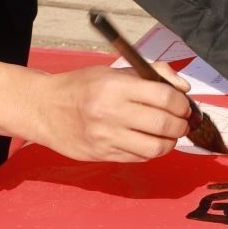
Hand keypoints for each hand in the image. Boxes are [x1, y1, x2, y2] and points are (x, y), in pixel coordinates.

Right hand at [0, 61, 189, 161]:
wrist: (44, 109)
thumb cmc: (82, 86)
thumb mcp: (112, 70)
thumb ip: (152, 74)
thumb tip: (184, 88)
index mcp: (115, 87)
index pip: (164, 97)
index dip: (181, 104)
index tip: (184, 105)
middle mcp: (111, 113)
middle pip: (163, 125)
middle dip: (181, 125)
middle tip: (181, 122)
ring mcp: (106, 138)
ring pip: (155, 148)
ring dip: (170, 143)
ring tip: (168, 135)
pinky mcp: (102, 155)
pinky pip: (138, 158)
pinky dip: (150, 151)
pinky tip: (148, 142)